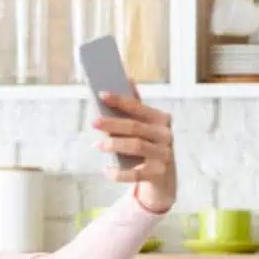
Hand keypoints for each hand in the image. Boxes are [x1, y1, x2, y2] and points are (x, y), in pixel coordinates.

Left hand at [92, 84, 176, 213]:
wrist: (163, 180)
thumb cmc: (149, 147)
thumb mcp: (145, 127)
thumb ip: (136, 107)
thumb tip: (127, 77)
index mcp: (160, 119)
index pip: (137, 107)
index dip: (119, 100)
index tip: (101, 94)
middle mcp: (164, 135)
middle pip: (135, 127)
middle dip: (113, 123)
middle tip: (94, 122)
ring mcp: (164, 154)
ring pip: (137, 146)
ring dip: (115, 144)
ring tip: (98, 145)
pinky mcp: (159, 173)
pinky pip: (137, 173)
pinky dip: (120, 173)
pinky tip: (106, 170)